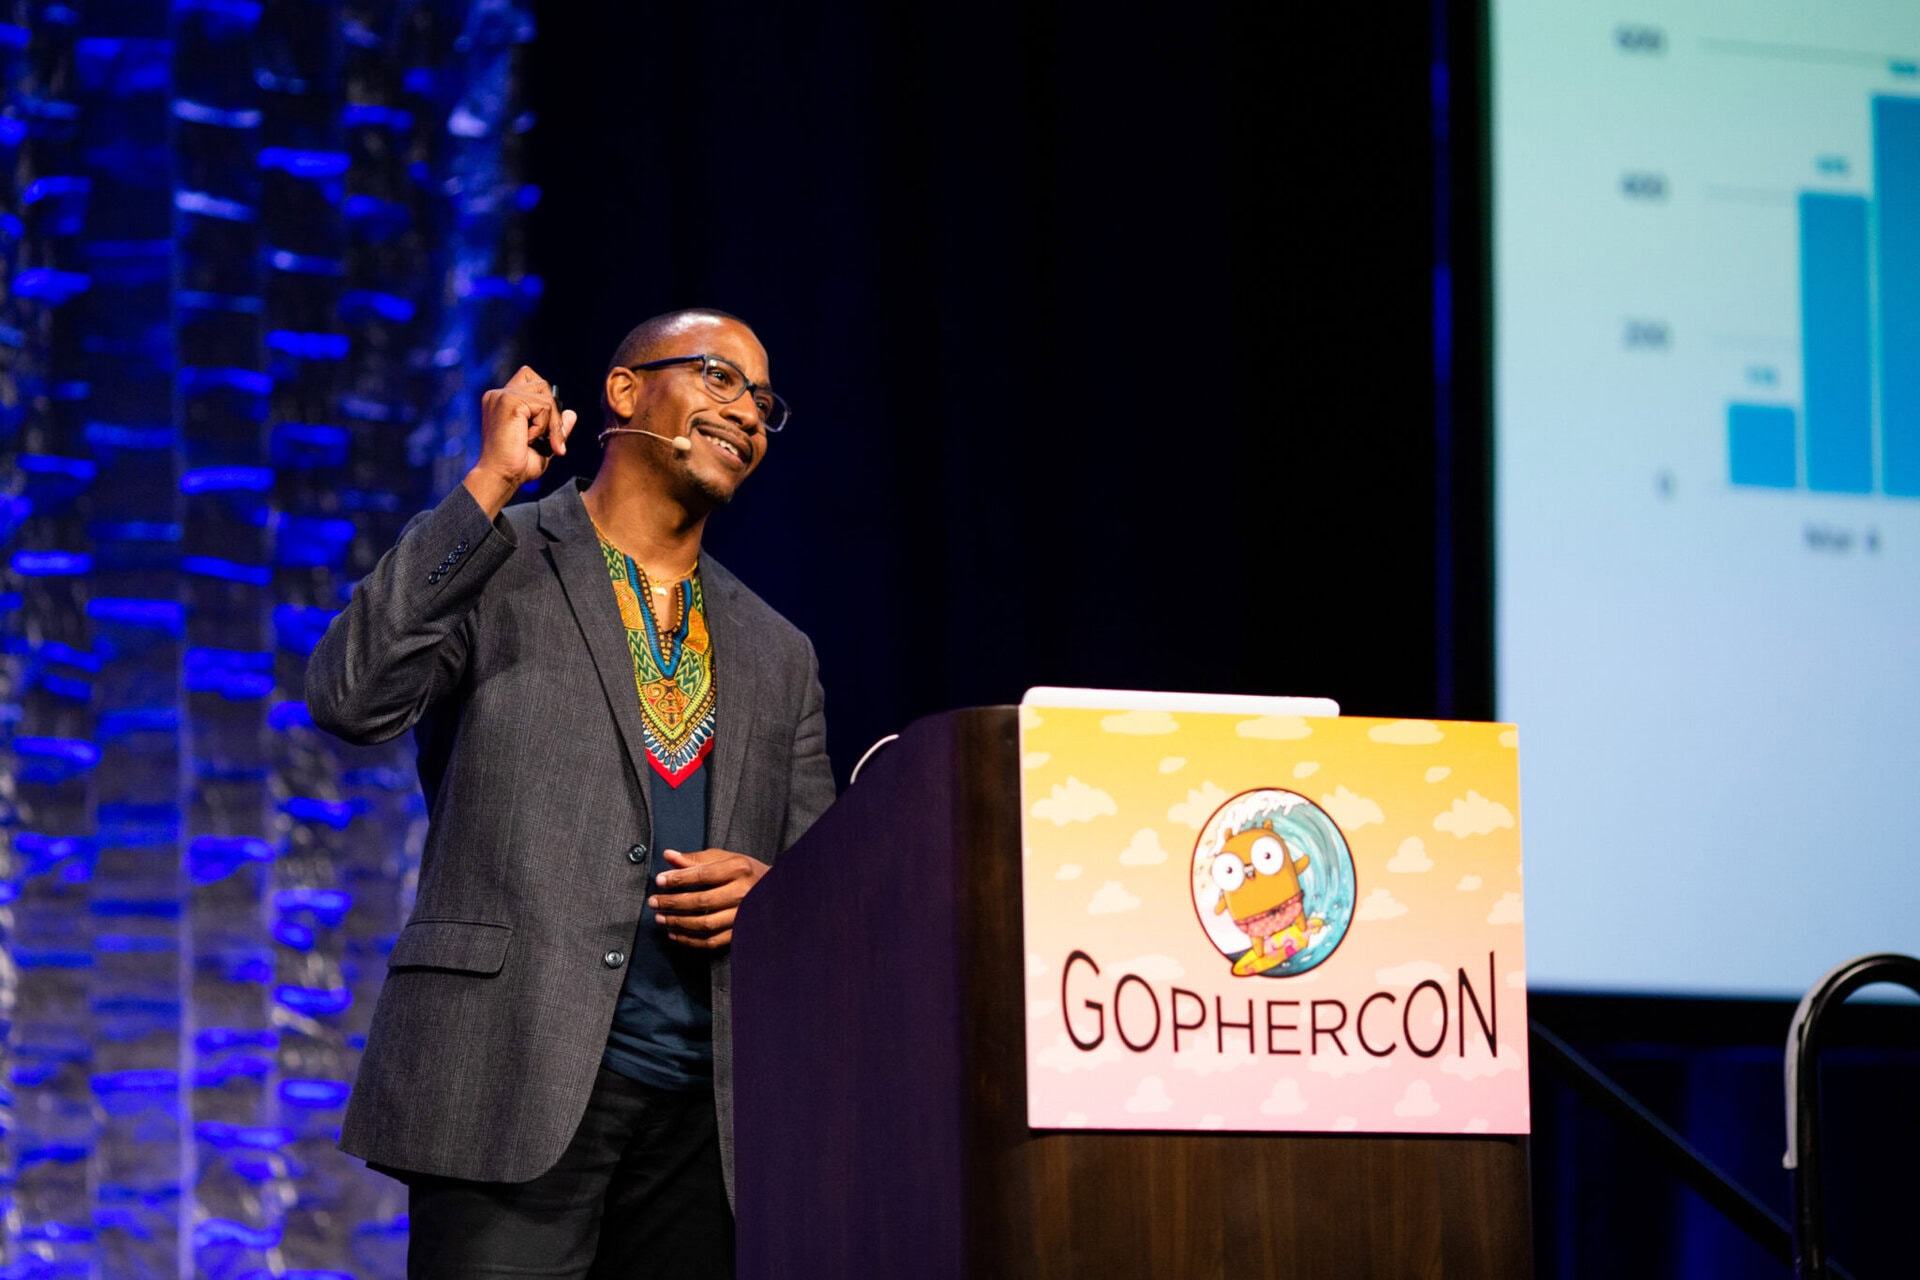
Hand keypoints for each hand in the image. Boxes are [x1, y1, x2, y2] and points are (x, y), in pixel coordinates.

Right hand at [463, 365, 577, 517]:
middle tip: (551, 440)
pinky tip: (529, 440)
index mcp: (500, 401)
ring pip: (546, 396)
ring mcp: (501, 396)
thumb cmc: (517, 466)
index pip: (528, 377)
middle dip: (552, 412)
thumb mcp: (543, 444)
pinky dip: (546, 426)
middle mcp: (498, 395)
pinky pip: (545, 406)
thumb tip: (571, 413)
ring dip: (552, 423)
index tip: (544, 426)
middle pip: (541, 384)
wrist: (501, 477)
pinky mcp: (509, 402)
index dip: (543, 397)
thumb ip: (555, 427)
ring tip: (538, 441)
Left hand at [649, 847, 768, 949]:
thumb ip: (695, 859)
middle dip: (673, 903)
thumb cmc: (745, 872)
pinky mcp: (740, 932)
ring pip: (705, 924)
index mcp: (738, 869)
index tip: (659, 880)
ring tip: (661, 918)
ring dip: (679, 923)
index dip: (679, 878)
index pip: (703, 875)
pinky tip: (675, 934)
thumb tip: (668, 855)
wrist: (776, 891)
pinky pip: (711, 941)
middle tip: (653, 902)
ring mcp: (742, 915)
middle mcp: (742, 892)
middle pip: (702, 902)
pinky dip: (690, 940)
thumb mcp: (724, 858)